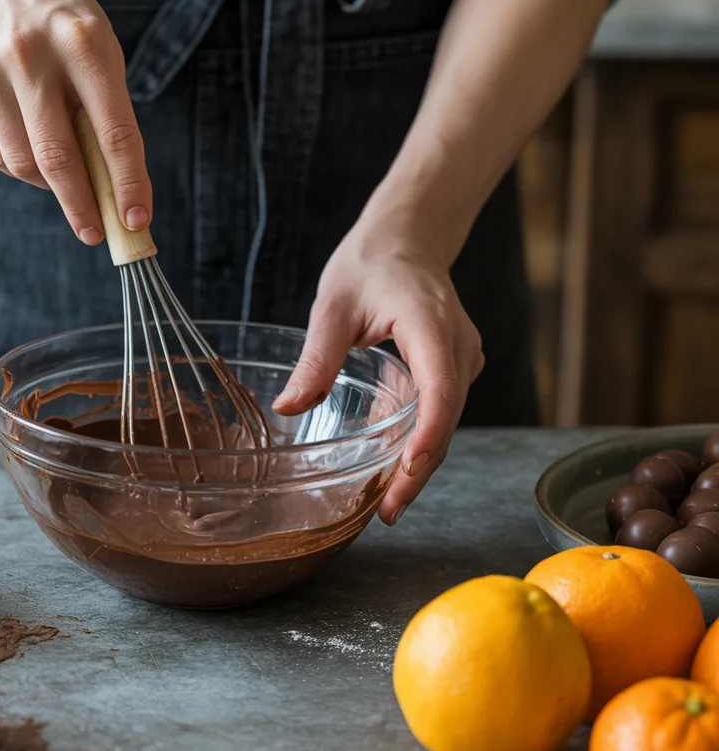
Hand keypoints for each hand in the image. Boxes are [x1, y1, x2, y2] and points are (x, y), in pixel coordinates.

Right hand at [0, 0, 150, 243]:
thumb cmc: (62, 24)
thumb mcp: (99, 49)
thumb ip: (108, 113)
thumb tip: (113, 191)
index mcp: (83, 41)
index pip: (113, 131)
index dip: (128, 183)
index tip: (136, 220)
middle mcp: (30, 53)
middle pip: (58, 157)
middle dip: (82, 205)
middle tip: (95, 232)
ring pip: (22, 162)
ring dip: (49, 183)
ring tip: (62, 171)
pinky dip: (18, 164)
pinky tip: (28, 141)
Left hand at [272, 218, 484, 524]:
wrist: (407, 239)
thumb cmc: (370, 263)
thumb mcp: (332, 306)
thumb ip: (316, 358)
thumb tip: (289, 407)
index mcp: (429, 322)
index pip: (440, 387)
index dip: (428, 433)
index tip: (408, 471)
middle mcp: (457, 343)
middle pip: (446, 416)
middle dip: (420, 468)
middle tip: (388, 511)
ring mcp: (462, 356)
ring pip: (447, 419)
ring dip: (421, 460)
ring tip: (389, 502)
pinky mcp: (455, 366)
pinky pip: (442, 409)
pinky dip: (420, 439)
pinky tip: (394, 468)